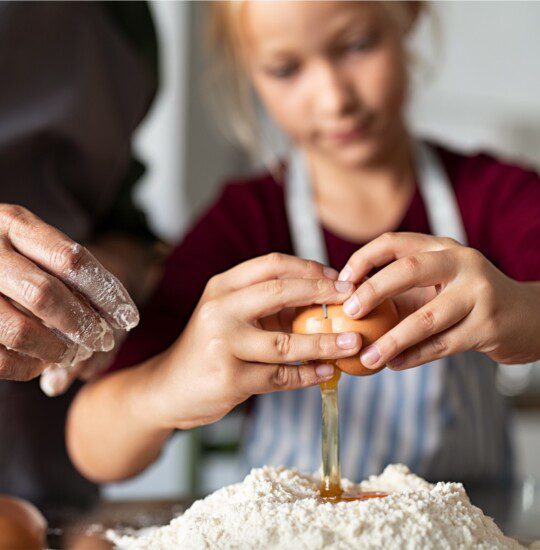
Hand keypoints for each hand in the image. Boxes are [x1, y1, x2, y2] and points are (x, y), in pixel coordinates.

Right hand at [0, 205, 138, 384]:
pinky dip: (27, 367)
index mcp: (12, 223)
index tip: (129, 317)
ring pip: (20, 330)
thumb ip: (71, 269)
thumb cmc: (16, 256)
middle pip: (44, 293)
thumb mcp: (36, 244)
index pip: (71, 259)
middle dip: (82, 323)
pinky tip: (43, 363)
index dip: (106, 292)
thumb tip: (123, 318)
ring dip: (57, 349)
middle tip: (103, 340)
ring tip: (76, 353)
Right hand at [150, 253, 360, 429]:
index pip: (271, 264)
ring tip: (352, 343)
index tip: (338, 278)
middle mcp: (219, 310)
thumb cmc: (209, 346)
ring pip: (286, 343)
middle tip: (352, 299)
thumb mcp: (228, 314)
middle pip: (280, 292)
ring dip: (325, 343)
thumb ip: (265, 304)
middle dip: (322, 293)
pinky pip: (280, 377)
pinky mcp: (230, 379)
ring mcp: (223, 345)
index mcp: (221, 287)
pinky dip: (308, 375)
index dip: (309, 268)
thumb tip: (323, 297)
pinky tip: (326, 372)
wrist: (168, 387)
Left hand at [338, 232, 539, 370]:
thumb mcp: (436, 285)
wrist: (527, 317)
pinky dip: (414, 356)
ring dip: (392, 340)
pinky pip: (442, 344)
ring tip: (368, 356)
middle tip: (348, 313)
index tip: (341, 282)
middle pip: (408, 270)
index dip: (362, 259)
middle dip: (373, 292)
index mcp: (441, 247)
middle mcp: (461, 263)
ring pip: (426, 318)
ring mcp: (478, 293)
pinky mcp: (488, 325)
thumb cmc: (467, 300)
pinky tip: (394, 364)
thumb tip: (348, 309)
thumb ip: (399, 291)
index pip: (393, 242)